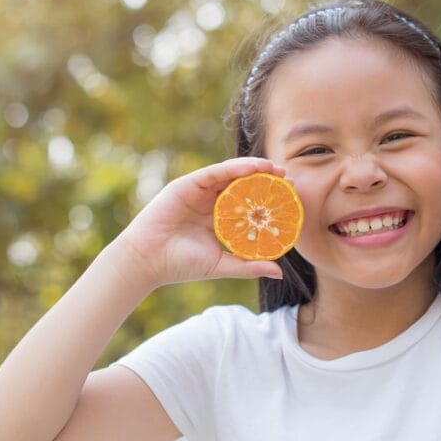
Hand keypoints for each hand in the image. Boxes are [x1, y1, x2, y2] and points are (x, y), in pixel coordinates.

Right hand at [112, 157, 286, 288]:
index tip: (291, 198)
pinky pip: (215, 172)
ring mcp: (199, 191)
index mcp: (218, 219)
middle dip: (266, 180)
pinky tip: (253, 167)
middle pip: (242, 185)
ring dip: (254, 169)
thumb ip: (248, 265)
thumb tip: (279, 273)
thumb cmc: (182, 265)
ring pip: (231, 175)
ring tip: (276, 169)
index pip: (248, 204)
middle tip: (289, 179)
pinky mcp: (188, 183)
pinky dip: (235, 167)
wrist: (149, 261)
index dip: (269, 199)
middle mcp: (210, 202)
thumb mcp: (221, 264)